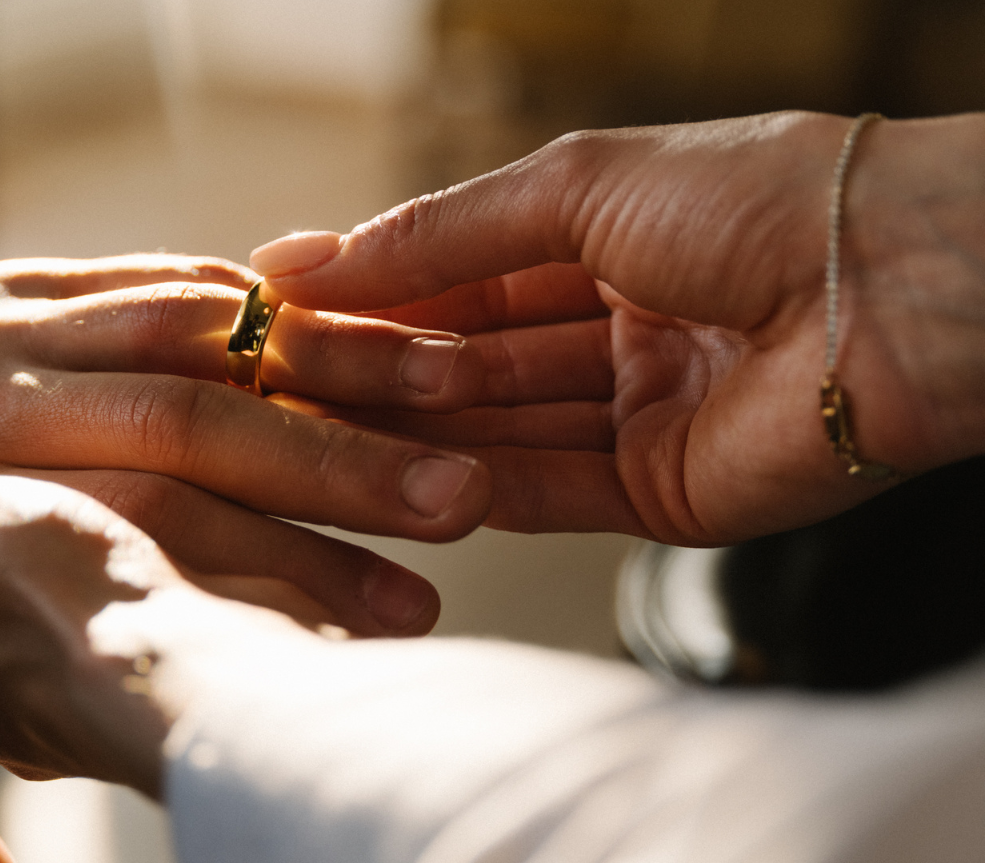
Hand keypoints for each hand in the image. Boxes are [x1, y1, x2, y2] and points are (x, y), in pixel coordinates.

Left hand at [0, 251, 491, 860]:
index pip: (172, 553)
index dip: (296, 589)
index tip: (406, 627)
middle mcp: (18, 429)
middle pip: (215, 438)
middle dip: (348, 475)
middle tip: (463, 503)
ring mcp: (28, 346)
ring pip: (200, 342)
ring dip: (316, 375)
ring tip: (427, 402)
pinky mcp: (26, 291)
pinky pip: (147, 281)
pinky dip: (238, 304)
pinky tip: (325, 325)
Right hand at [250, 111, 984, 544]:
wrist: (895, 287)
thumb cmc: (758, 200)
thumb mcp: (575, 183)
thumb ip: (447, 233)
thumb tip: (319, 257)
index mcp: (608, 241)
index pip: (462, 275)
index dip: (375, 288)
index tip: (280, 301)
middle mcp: (619, 331)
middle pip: (472, 360)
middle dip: (381, 365)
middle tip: (284, 375)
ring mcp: (638, 416)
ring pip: (497, 429)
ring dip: (413, 427)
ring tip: (319, 425)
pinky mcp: (659, 493)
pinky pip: (545, 491)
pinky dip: (471, 482)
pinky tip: (396, 474)